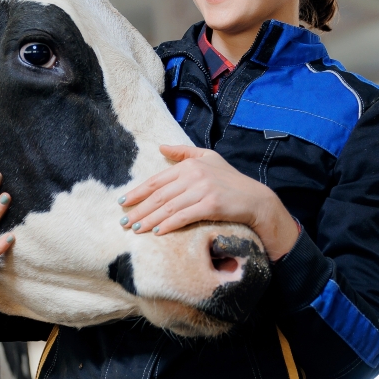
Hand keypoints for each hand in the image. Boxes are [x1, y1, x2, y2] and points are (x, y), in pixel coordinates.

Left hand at [119, 145, 299, 259]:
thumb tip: (161, 147)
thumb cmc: (231, 180)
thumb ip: (184, 152)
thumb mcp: (209, 158)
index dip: (138, 192)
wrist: (256, 199)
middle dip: (139, 209)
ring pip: (169, 207)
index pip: (157, 180)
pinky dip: (169, 224)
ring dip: (150, 220)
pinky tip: (158, 232)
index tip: (123, 202)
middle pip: (159, 195)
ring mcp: (203, 190)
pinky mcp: (211, 205)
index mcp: (190, 165)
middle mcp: (195, 175)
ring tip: (136, 229)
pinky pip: (184, 216)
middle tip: (124, 222)